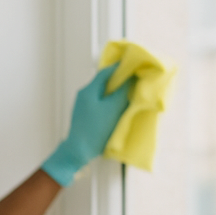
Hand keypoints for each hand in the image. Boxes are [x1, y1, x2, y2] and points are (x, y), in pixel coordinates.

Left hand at [42, 64, 134, 185]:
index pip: (106, 71)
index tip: (137, 63)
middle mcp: (84, 94)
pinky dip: (112, 98)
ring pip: (104, 90)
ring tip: (132, 88)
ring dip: (117, 89)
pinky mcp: (86, 113)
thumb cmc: (95, 129)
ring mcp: (84, 104)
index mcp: (89, 90)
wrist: (78, 151)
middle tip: (137, 76)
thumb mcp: (113, 108)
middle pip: (105, 80)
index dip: (122, 66)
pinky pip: (101, 100)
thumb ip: (123, 91)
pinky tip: (121, 102)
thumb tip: (132, 77)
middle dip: (121, 77)